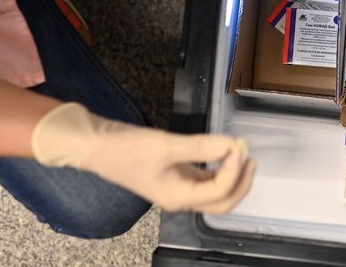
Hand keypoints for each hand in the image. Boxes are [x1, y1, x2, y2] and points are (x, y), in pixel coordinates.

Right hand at [32, 103, 254, 212]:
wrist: (95, 145)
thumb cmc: (126, 148)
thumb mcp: (166, 145)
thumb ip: (201, 146)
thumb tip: (232, 145)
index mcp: (178, 198)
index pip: (219, 191)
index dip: (234, 168)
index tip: (239, 144)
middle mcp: (180, 199)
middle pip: (222, 202)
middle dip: (241, 181)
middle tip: (250, 157)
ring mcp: (177, 188)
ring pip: (215, 191)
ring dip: (232, 174)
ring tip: (241, 152)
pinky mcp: (174, 175)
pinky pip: (204, 178)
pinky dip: (218, 167)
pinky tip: (222, 152)